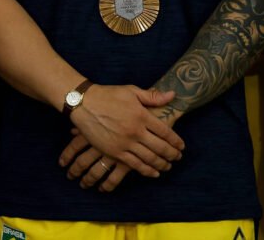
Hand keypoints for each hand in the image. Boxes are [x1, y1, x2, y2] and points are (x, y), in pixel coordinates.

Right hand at [60, 85, 182, 180]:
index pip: (166, 132)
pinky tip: (154, 172)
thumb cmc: (107, 95)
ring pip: (150, 158)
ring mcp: (125, 142)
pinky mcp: (114, 151)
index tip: (181, 146)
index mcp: (141, 115)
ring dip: (162, 164)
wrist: (82, 103)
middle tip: (177, 157)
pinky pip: (134, 164)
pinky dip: (147, 170)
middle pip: (161, 148)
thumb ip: (152, 96)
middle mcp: (136, 131)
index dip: (176, 141)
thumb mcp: (130, 91)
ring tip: (168, 166)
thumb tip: (173, 95)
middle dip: (172, 155)